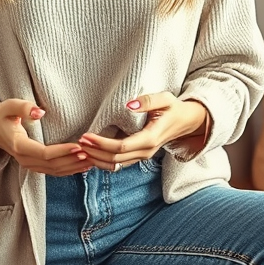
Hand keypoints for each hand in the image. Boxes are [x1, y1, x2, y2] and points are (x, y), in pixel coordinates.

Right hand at [0, 99, 90, 176]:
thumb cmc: (1, 114)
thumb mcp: (9, 105)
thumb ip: (23, 107)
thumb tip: (40, 112)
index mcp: (19, 146)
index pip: (44, 153)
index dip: (62, 151)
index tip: (79, 146)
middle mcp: (24, 159)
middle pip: (52, 165)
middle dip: (73, 160)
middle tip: (92, 153)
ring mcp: (29, 165)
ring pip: (54, 171)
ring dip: (74, 167)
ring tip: (92, 160)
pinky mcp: (34, 165)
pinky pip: (53, 171)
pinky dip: (69, 170)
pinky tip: (83, 166)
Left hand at [77, 93, 208, 171]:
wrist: (186, 122)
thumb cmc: (173, 108)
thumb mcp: (165, 99)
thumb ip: (148, 101)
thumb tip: (129, 104)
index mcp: (151, 138)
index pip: (121, 147)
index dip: (102, 143)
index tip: (86, 135)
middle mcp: (146, 151)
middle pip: (115, 159)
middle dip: (94, 152)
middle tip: (78, 142)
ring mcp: (142, 156)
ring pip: (115, 165)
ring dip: (96, 159)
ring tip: (80, 149)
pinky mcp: (138, 156)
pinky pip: (119, 163)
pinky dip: (103, 161)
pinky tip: (91, 154)